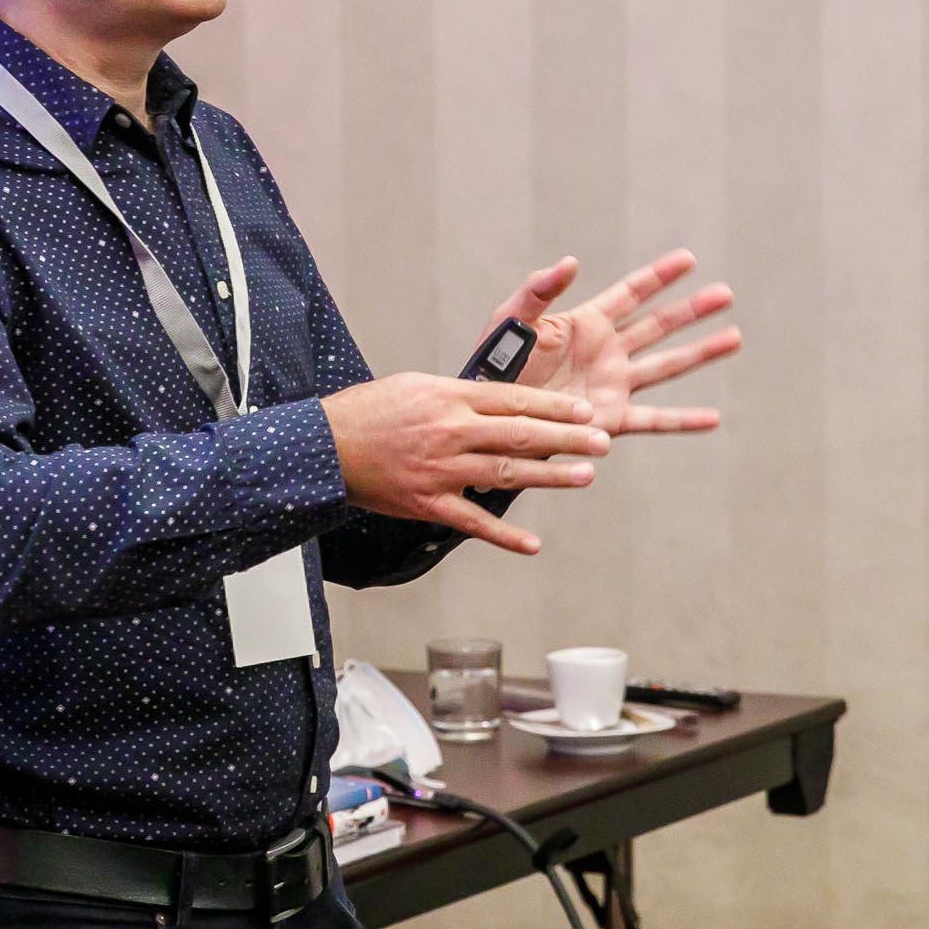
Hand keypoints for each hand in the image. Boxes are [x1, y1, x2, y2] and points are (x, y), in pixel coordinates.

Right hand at [319, 374, 608, 554]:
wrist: (326, 445)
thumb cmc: (369, 411)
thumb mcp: (416, 385)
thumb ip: (460, 394)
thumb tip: (496, 400)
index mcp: (452, 398)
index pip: (517, 400)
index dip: (556, 405)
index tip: (585, 410)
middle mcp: (453, 432)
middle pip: (522, 434)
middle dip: (568, 437)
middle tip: (602, 441)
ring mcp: (443, 470)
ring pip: (507, 474)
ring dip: (549, 477)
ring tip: (584, 476)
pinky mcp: (428, 503)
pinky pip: (473, 521)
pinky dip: (504, 536)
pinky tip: (531, 544)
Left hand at [491, 249, 740, 434]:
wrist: (489, 416)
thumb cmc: (493, 365)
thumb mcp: (512, 321)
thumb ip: (538, 291)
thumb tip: (571, 262)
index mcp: (586, 324)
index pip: (630, 294)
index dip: (658, 276)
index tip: (688, 259)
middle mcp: (607, 352)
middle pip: (658, 325)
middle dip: (691, 310)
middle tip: (725, 294)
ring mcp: (613, 386)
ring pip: (666, 365)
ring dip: (700, 353)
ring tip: (734, 338)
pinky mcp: (610, 420)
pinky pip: (654, 421)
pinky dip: (683, 421)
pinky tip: (713, 419)